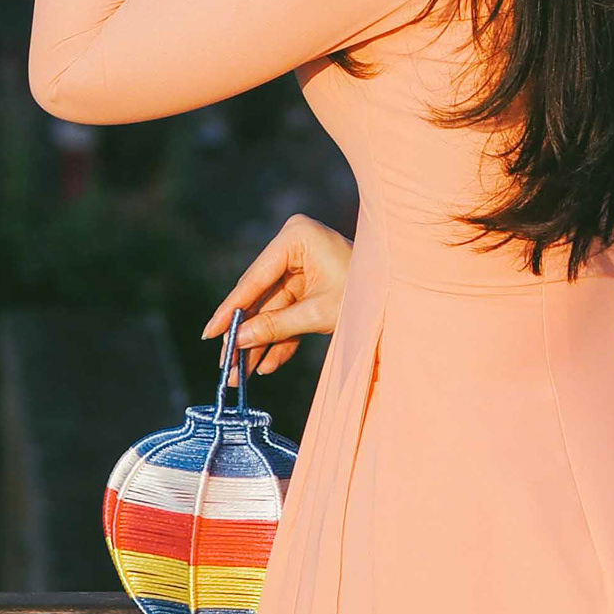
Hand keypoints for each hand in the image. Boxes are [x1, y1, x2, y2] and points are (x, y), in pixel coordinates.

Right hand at [203, 213, 353, 373]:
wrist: (404, 294)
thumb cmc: (367, 294)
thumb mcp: (318, 314)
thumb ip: (276, 326)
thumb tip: (237, 341)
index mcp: (296, 237)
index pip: (255, 278)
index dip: (231, 310)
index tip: (209, 333)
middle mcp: (294, 246)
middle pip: (260, 296)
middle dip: (245, 334)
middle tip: (224, 364)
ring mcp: (301, 265)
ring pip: (271, 310)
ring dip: (259, 343)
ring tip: (239, 375)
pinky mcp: (309, 284)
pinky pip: (287, 313)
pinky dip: (280, 339)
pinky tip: (266, 366)